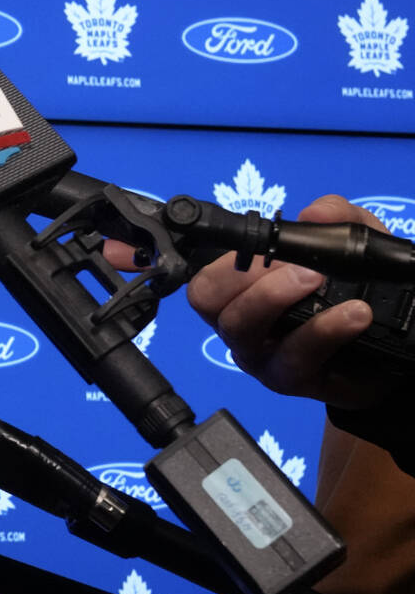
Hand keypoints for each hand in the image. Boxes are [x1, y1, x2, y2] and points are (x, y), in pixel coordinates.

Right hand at [185, 194, 390, 409]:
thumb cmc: (352, 294)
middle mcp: (241, 327)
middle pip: (209, 302)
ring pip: (242, 328)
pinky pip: (293, 356)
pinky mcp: (290, 380)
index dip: (226, 263)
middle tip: (297, 265)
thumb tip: (314, 213)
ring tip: (321, 281)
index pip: (205, 281)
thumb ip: (336, 220)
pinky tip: (355, 314)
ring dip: (277, 296)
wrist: (388, 348)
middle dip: (246, 276)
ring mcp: (260, 357)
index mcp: (241, 295)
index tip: (267, 247)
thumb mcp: (350, 247)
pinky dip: (324, 329)